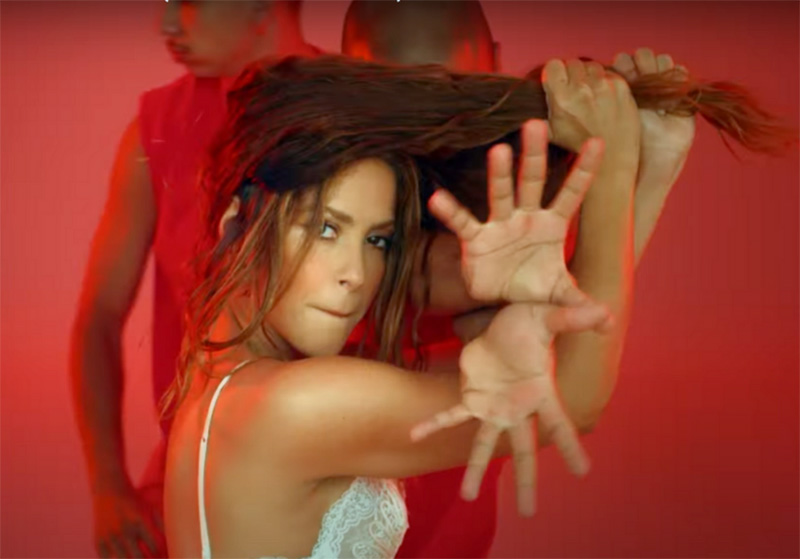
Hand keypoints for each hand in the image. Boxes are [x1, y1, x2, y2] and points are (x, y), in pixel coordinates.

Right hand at [92, 482, 164, 557]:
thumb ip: (161, 523)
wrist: (109, 489)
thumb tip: (174, 536)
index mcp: (140, 521)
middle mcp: (125, 530)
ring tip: (139, 557)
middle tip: (151, 558)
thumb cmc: (134, 499)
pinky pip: (106, 558)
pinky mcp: (99, 540)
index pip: (153, 546)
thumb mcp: (149, 508)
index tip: (162, 556)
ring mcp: (110, 537)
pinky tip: (122, 556)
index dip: (159, 554)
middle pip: (139, 557)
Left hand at [411, 301, 611, 515]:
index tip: (582, 472)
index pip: (558, 424)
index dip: (570, 446)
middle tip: (529, 513)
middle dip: (526, 481)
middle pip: (523, 450)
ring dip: (476, 471)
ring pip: (484, 444)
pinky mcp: (471, 397)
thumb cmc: (530, 321)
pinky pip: (451, 415)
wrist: (503, 321)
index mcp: (539, 393)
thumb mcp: (548, 317)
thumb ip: (572, 317)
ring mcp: (493, 407)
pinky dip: (433, 424)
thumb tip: (603, 312)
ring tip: (467, 498)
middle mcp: (518, 408)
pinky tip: (414, 434)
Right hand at [428, 119, 604, 304]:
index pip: (572, 194)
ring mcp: (500, 225)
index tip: (598, 142)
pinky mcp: (475, 240)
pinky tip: (438, 199)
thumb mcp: (560, 295)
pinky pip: (462, 222)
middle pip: (532, 182)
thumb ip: (580, 302)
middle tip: (537, 124)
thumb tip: (609, 322)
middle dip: (534, 155)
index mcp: (552, 226)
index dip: (584, 171)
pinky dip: (451, 211)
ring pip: (500, 194)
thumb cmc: (535, 289)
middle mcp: (526, 218)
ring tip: (498, 151)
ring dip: (499, 175)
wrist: (504, 306)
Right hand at [543, 58, 639, 153]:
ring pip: (591, 65)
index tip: (557, 82)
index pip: (553, 65)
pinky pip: (609, 72)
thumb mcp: (552, 133)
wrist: (612, 156)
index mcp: (562, 98)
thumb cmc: (581, 147)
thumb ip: (540, 113)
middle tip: (574, 90)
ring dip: (589, 75)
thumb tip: (527, 104)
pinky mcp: (621, 86)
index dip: (554, 73)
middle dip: (571, 74)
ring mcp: (604, 85)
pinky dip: (605, 81)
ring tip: (589, 93)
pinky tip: (603, 97)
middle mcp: (583, 88)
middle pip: (572, 62)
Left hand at [613, 48, 695, 178]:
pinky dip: (678, 79)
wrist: (656, 154)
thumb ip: (611, 90)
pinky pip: (680, 71)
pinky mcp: (681, 90)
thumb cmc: (629, 139)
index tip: (627, 80)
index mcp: (621, 84)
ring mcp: (661, 84)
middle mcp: (641, 81)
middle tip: (645, 86)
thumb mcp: (616, 113)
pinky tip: (672, 100)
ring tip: (659, 97)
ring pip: (663, 60)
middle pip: (644, 54)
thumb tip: (605, 69)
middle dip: (645, 66)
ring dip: (661, 74)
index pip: (623, 58)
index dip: (625, 65)